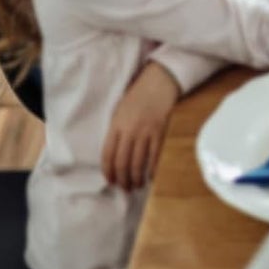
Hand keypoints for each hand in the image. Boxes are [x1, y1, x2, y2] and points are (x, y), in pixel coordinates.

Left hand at [102, 60, 179, 190]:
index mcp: (116, 125)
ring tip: (137, 185)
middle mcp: (129, 131)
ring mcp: (145, 132)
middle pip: (122, 163)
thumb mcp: (120, 110)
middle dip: (123, 180)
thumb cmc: (138, 94)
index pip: (107, 155)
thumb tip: (115, 153)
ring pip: (137, 163)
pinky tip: (151, 176)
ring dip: (136, 178)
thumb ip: (117, 130)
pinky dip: (152, 169)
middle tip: (125, 188)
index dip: (108, 172)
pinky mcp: (160, 131)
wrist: (160, 80)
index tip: (110, 181)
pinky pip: (155, 156)